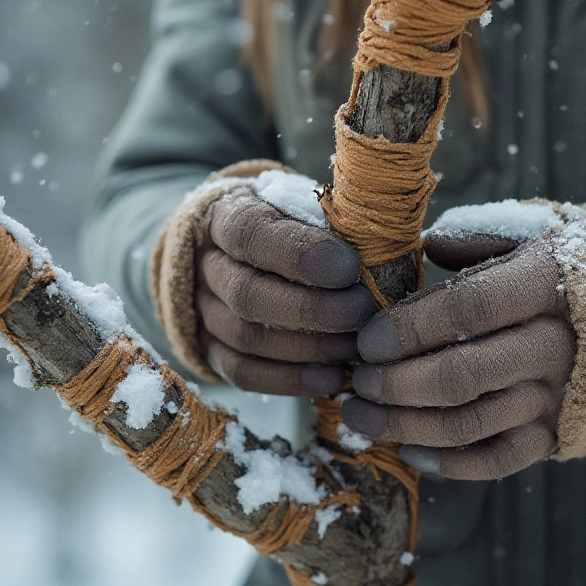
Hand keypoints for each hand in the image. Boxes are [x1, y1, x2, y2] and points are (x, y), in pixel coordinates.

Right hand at [196, 188, 376, 395]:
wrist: (241, 251)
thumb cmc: (288, 224)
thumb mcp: (303, 206)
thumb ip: (331, 222)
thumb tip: (381, 248)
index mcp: (226, 216)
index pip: (251, 233)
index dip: (299, 254)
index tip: (348, 267)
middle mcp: (207, 265)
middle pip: (247, 294)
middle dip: (310, 309)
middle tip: (360, 311)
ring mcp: (204, 311)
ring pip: (246, 337)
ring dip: (307, 348)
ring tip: (354, 348)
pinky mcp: (211, 350)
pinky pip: (244, 373)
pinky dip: (291, 379)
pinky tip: (332, 378)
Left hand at [342, 226, 576, 480]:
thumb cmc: (567, 268)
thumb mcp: (534, 232)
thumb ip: (477, 238)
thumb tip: (427, 247)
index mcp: (545, 284)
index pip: (467, 308)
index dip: (409, 328)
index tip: (366, 339)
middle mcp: (554, 345)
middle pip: (461, 375)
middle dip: (396, 383)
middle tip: (356, 381)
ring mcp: (556, 396)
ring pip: (469, 423)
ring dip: (405, 425)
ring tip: (360, 417)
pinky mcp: (555, 433)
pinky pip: (497, 460)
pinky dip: (448, 463)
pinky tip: (408, 450)